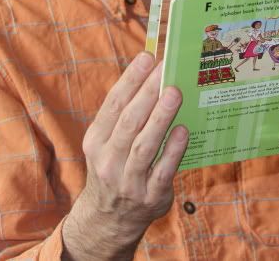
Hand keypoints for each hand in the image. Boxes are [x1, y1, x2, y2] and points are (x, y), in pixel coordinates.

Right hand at [62, 52, 187, 259]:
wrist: (109, 220)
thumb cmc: (115, 168)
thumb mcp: (107, 144)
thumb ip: (126, 115)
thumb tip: (153, 78)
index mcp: (96, 141)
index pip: (113, 105)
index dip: (130, 80)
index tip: (147, 58)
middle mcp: (108, 160)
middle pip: (129, 122)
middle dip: (147, 93)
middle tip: (165, 69)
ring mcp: (128, 181)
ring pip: (143, 145)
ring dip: (160, 117)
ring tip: (175, 93)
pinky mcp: (150, 197)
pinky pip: (163, 171)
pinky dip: (173, 150)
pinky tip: (183, 130)